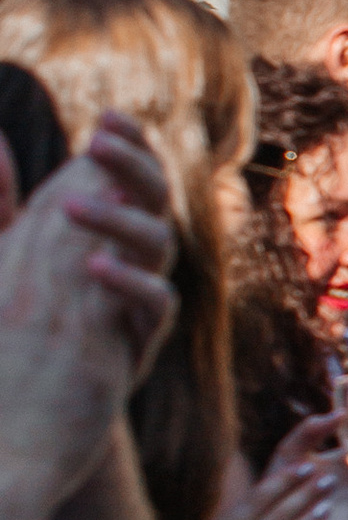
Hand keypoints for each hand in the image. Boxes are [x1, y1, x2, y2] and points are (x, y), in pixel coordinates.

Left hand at [0, 116, 178, 505]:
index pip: (136, 172)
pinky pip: (157, 303)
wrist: (36, 402)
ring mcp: (145, 295)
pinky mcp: (142, 338)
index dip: (132, 142)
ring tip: (67, 203)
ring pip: (160, 243)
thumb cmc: (22, 318)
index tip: (107, 116)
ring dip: (118, 218)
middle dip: (132, 164)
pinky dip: (128, 282)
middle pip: (158, 197)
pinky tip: (91, 266)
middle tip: (93, 140)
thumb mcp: (3, 256)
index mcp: (114, 226)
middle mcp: (139, 256)